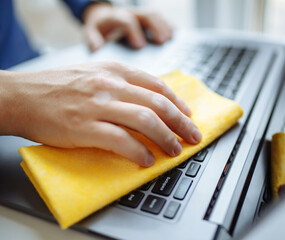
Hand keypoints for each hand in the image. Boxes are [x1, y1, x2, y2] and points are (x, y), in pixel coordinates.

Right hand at [0, 62, 200, 166]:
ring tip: (175, 150)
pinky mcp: (85, 127)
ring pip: (146, 120)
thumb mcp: (92, 73)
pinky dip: (139, 151)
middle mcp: (110, 84)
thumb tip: (146, 98)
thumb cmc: (55, 87)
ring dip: (166, 138)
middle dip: (181, 122)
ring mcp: (98, 105)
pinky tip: (147, 159)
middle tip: (193, 135)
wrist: (20, 96)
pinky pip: (122, 140)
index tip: (187, 114)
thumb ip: (119, 82)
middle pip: (158, 104)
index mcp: (114, 70)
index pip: (156, 85)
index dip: (177, 102)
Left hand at [83, 3, 172, 50]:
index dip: (135, 32)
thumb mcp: (91, 33)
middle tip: (163, 41)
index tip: (141, 46)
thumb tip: (98, 47)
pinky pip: (161, 19)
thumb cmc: (98, 30)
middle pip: (146, 15)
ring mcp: (140, 15)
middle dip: (156, 27)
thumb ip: (93, 39)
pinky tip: (175, 37)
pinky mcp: (148, 19)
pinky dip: (169, 26)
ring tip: (171, 40)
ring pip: (155, 16)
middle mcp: (130, 12)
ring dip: (165, 26)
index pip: (127, 21)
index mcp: (115, 17)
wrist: (103, 19)